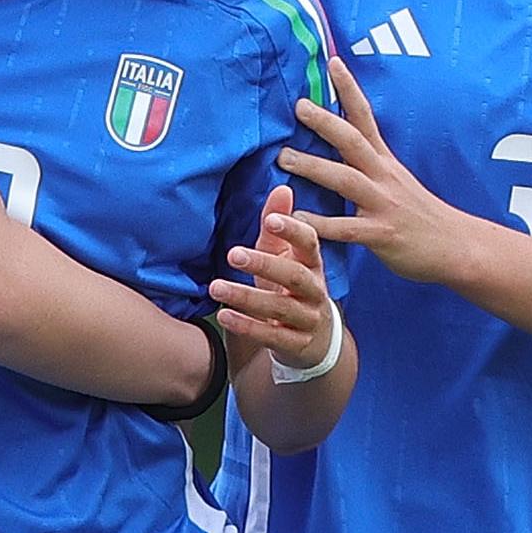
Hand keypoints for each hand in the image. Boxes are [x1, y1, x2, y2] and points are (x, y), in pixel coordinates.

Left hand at [207, 184, 336, 370]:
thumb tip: (282, 187)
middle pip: (295, 276)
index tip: (271, 219)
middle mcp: (315, 291)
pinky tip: (224, 316)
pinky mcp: (296, 344)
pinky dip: (248, 326)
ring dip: (246, 297)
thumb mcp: (284, 257)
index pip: (310, 244)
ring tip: (216, 286)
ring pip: (281, 308)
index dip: (293, 231)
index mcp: (313, 264)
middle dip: (264, 264)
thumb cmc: (291, 289)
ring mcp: (308, 320)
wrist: (314, 342)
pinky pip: (272, 336)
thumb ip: (278, 227)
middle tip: (233, 254)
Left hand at [276, 57, 485, 284]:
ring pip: (345, 179)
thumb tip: (340, 144)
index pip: (365, 117)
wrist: (457, 248)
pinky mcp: (382, 235)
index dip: (349, 89)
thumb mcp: (396, 181)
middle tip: (298, 106)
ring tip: (283, 158)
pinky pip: (346, 229)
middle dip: (326, 121)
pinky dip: (319, 224)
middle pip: (353, 141)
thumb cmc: (420, 216)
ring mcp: (383, 205)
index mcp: (385, 162)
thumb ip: (368, 164)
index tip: (332, 62)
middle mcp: (384, 177)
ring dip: (313, 167)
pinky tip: (295, 219)